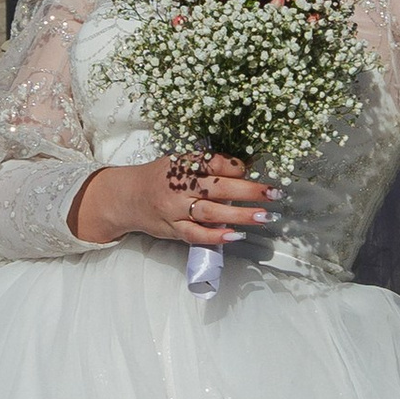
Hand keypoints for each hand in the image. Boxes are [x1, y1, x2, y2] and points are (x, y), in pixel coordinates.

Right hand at [70, 152, 272, 251]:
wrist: (126, 197)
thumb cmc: (160, 178)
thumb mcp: (178, 163)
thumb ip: (204, 166)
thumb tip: (242, 170)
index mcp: (183, 165)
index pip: (212, 163)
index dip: (235, 166)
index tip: (251, 170)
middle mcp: (179, 186)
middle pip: (218, 188)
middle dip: (248, 191)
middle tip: (273, 194)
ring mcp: (175, 209)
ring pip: (211, 212)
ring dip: (240, 215)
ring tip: (264, 216)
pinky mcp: (173, 229)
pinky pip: (196, 234)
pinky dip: (217, 236)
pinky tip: (236, 235)